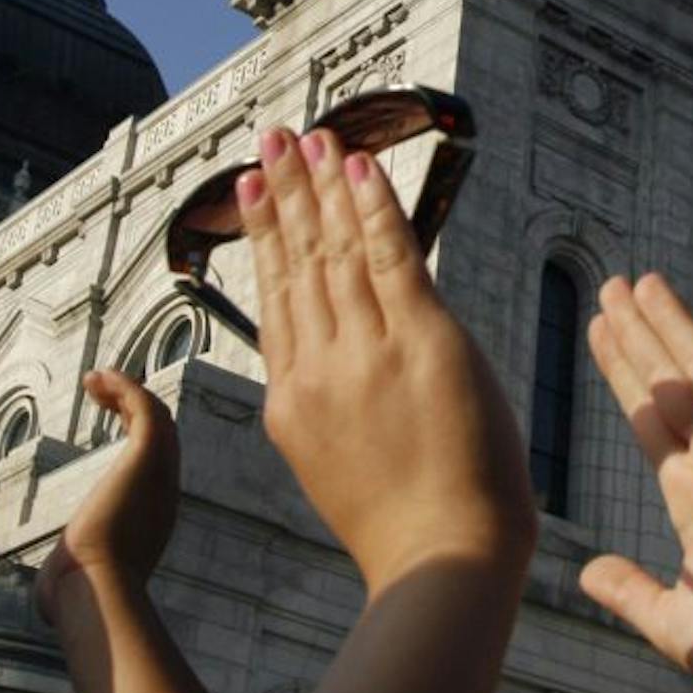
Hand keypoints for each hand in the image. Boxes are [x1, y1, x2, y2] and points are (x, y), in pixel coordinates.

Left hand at [36, 370, 179, 627]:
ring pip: (157, 414)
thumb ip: (69, 581)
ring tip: (94, 379)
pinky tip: (97, 378)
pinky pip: (144, 406)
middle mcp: (163, 491)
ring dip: (127, 391)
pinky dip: (124, 387)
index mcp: (153, 517)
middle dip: (135, 407)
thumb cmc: (78, 597)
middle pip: (163, 433)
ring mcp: (159, 473)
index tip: (109, 421)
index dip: (137, 437)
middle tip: (104, 392)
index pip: (156, 464)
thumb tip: (46, 604)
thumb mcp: (78, 582)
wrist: (93, 591)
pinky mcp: (146, 455)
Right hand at [241, 127, 534, 592]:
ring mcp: (366, 351)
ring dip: (321, 186)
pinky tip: (358, 168)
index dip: (265, 237)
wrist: (443, 556)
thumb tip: (331, 357)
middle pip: (298, 262)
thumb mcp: (335, 460)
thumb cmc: (406, 524)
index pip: (276, 299)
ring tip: (307, 137)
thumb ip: (327, 400)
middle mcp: (319, 366)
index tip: (250, 190)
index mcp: (293, 398)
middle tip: (270, 138)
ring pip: (336, 251)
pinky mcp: (421, 341)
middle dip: (283, 194)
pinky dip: (373, 208)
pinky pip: (389, 258)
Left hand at [581, 275, 692, 692]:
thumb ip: (632, 593)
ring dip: (672, 322)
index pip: (649, 416)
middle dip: (638, 335)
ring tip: (639, 281)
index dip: (623, 372)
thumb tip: (587, 572)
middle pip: (669, 381)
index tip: (598, 330)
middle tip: (609, 287)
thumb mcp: (676, 623)